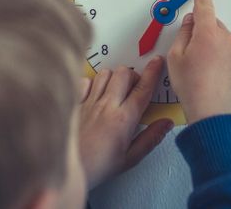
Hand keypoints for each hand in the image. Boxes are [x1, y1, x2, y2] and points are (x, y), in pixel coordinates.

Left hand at [77, 57, 173, 189]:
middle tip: (135, 88)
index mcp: (123, 119)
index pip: (143, 88)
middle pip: (124, 73)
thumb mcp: (129, 159)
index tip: (158, 62)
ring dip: (114, 78)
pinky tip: (95, 94)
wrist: (63, 169)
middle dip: (133, 75)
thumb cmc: (96, 168)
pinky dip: (92, 83)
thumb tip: (166, 123)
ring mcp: (88, 102)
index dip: (153, 72)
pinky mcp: (74, 103)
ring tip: (116, 91)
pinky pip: (85, 81)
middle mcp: (106, 105)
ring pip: (105, 73)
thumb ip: (150, 139)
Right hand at [166, 0, 230, 123]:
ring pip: (223, 40)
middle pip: (212, 25)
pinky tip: (215, 74)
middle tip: (192, 53)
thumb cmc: (193, 87)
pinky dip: (224, 59)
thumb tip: (190, 22)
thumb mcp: (175, 58)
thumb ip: (183, 34)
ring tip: (204, 69)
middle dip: (203, 32)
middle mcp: (226, 39)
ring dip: (214, 47)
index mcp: (207, 34)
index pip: (204, 5)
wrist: (213, 111)